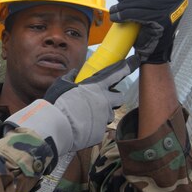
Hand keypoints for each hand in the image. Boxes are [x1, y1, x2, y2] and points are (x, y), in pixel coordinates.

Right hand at [5, 56, 138, 155]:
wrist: (55, 126)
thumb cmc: (57, 103)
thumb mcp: (61, 84)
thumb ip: (70, 78)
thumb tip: (75, 73)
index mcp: (97, 86)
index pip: (117, 73)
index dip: (128, 65)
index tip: (137, 60)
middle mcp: (105, 101)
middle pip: (119, 97)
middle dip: (113, 98)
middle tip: (100, 100)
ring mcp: (104, 117)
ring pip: (108, 115)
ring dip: (101, 114)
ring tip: (84, 116)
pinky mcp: (100, 132)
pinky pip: (98, 128)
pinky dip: (91, 127)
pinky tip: (79, 127)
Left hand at [109, 0, 187, 63]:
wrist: (153, 46)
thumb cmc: (149, 21)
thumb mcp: (145, 2)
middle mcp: (178, 0)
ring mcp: (171, 11)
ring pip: (141, 2)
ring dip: (123, 6)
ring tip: (114, 10)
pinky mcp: (162, 22)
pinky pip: (139, 14)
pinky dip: (124, 15)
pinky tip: (116, 17)